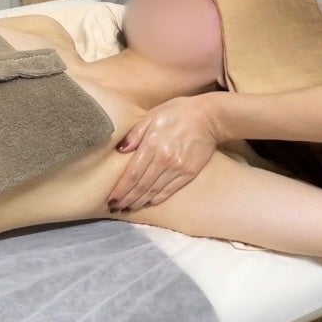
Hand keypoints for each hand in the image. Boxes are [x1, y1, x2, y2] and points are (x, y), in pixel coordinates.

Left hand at [107, 95, 217, 211]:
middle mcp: (164, 160)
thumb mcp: (152, 115)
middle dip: (126, 199)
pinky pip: (169, 190)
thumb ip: (135, 133)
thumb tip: (120, 150)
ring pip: (154, 191)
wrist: (210, 117)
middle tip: (115, 208)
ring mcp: (177, 168)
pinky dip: (157, 199)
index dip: (121, 189)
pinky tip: (148, 203)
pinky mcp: (189, 173)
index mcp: (152, 145)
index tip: (111, 199)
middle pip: (141, 186)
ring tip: (127, 208)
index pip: (132, 174)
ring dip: (139, 202)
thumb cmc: (179, 112)